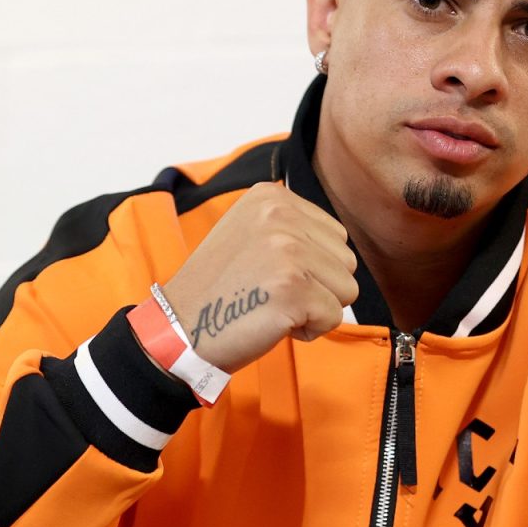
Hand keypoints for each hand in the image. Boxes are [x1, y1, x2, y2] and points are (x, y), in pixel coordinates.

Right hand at [156, 182, 358, 372]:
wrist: (180, 328)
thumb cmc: (222, 289)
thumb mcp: (251, 232)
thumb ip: (294, 227)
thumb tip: (340, 244)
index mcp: (272, 196)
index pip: (336, 235)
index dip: (313, 266)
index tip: (271, 274)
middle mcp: (281, 214)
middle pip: (347, 261)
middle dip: (319, 286)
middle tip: (272, 294)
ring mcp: (288, 249)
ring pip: (347, 289)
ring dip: (316, 307)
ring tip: (273, 306)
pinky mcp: (294, 288)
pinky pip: (333, 317)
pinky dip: (310, 330)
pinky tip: (273, 322)